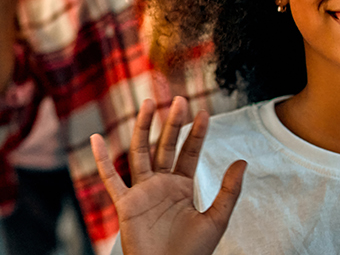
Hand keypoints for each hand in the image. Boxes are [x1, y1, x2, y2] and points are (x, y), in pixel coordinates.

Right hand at [91, 97, 246, 254]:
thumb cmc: (193, 252)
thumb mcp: (217, 220)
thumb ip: (229, 191)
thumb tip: (242, 162)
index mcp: (182, 187)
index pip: (189, 153)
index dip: (196, 134)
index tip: (203, 113)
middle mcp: (161, 184)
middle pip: (165, 147)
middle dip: (172, 124)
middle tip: (179, 100)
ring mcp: (142, 191)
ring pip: (140, 153)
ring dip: (143, 128)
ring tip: (148, 104)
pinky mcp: (126, 204)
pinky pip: (111, 179)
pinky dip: (102, 160)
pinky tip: (96, 139)